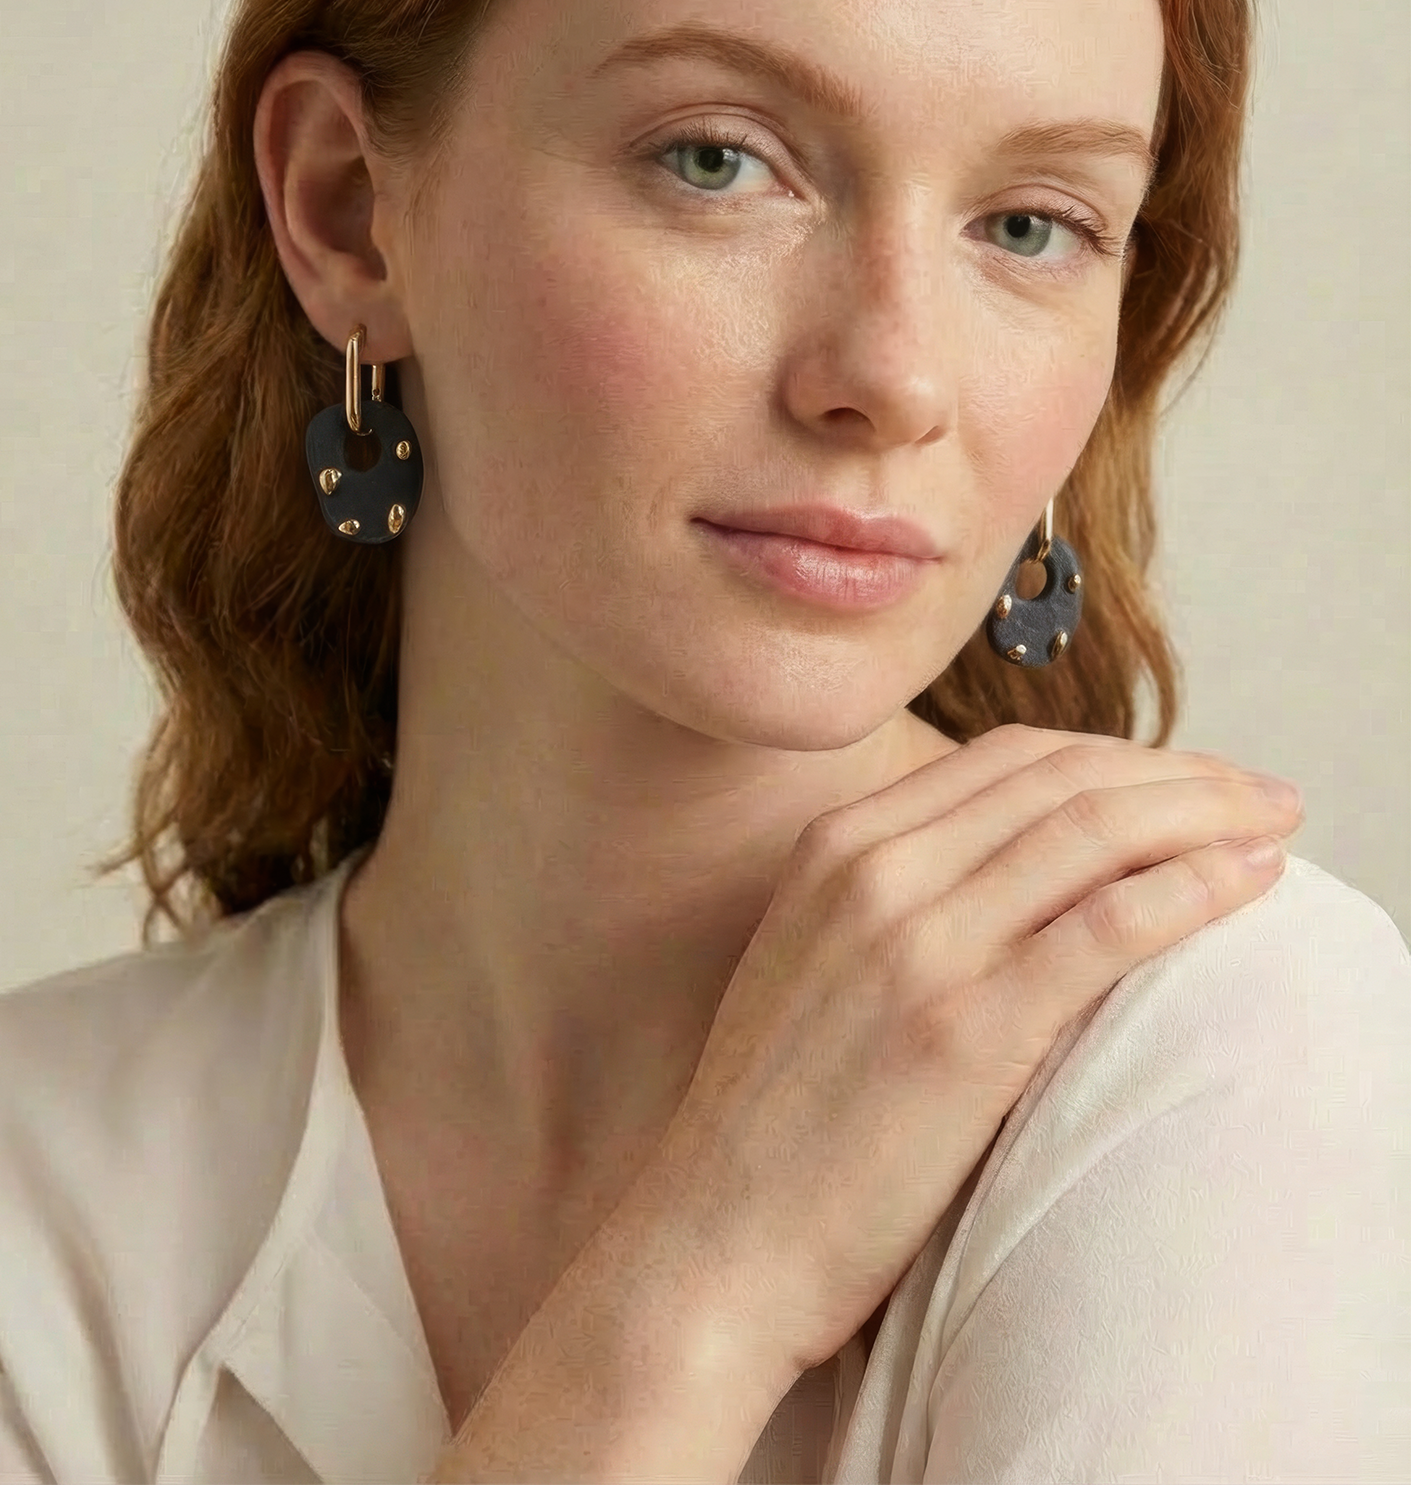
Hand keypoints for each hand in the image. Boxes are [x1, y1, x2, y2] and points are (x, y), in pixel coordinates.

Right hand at [629, 723, 1303, 1380]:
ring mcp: (916, 945)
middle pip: (1063, 776)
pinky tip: (1248, 884)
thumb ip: (901, 894)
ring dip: (1207, 814)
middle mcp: (875, 870)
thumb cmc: (778, 1117)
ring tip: (1277, 825)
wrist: (716, 1236)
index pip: (1011, 757)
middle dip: (1182, 772)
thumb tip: (1034, 872)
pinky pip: (1106, 927)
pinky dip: (1191, 890)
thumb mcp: (818, 959)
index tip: (1189, 780)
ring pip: (1094, 830)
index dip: (1118, 756)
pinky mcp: (963, 1031)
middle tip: (1262, 793)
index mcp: (839, 844)